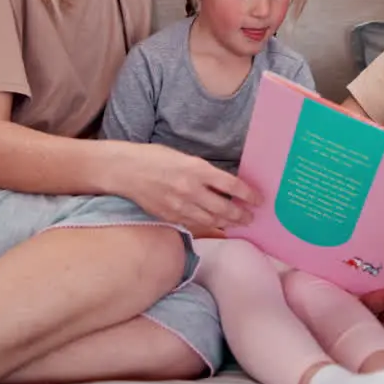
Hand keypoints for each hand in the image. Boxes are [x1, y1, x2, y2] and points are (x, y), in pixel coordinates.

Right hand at [114, 142, 261, 229]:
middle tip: (251, 217)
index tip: (259, 200)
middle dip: (241, 215)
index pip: (232, 186)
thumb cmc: (154, 158)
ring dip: (227, 223)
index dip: (249, 195)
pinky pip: (194, 224)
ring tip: (238, 223)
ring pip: (211, 220)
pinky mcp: (169, 216)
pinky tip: (215, 225)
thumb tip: (225, 186)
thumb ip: (204, 173)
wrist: (124, 170)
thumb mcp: (184, 158)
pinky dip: (207, 225)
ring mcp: (179, 205)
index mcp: (197, 169)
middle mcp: (191, 189)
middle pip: (225, 208)